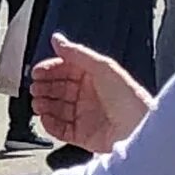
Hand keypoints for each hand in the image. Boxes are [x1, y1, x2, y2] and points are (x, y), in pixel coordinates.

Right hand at [27, 33, 152, 156]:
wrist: (139, 129)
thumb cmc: (129, 98)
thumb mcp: (103, 67)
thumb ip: (77, 53)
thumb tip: (57, 39)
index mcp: (95, 77)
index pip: (66, 70)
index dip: (50, 69)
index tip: (37, 72)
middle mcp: (89, 96)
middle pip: (59, 89)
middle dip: (45, 87)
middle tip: (36, 87)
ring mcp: (85, 116)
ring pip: (57, 109)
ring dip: (44, 105)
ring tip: (37, 103)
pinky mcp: (83, 135)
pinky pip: (61, 130)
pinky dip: (50, 125)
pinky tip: (45, 118)